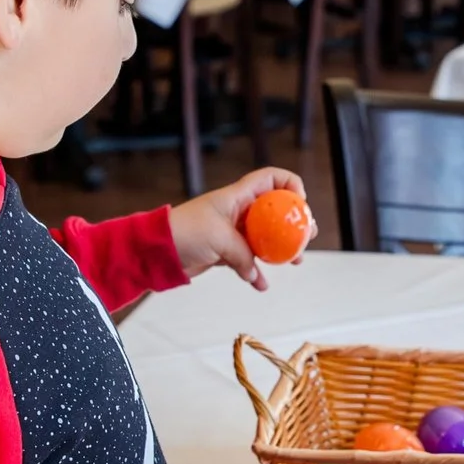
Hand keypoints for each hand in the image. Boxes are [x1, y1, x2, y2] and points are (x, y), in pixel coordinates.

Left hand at [171, 167, 305, 289]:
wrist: (157, 250)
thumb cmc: (184, 232)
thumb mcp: (220, 240)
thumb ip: (243, 255)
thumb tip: (255, 273)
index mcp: (237, 196)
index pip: (271, 179)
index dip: (290, 185)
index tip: (299, 205)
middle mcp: (238, 211)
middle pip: (275, 211)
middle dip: (293, 223)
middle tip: (307, 236)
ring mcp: (232, 232)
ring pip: (265, 238)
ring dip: (280, 250)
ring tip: (294, 260)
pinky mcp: (224, 251)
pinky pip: (248, 260)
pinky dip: (255, 271)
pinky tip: (260, 284)